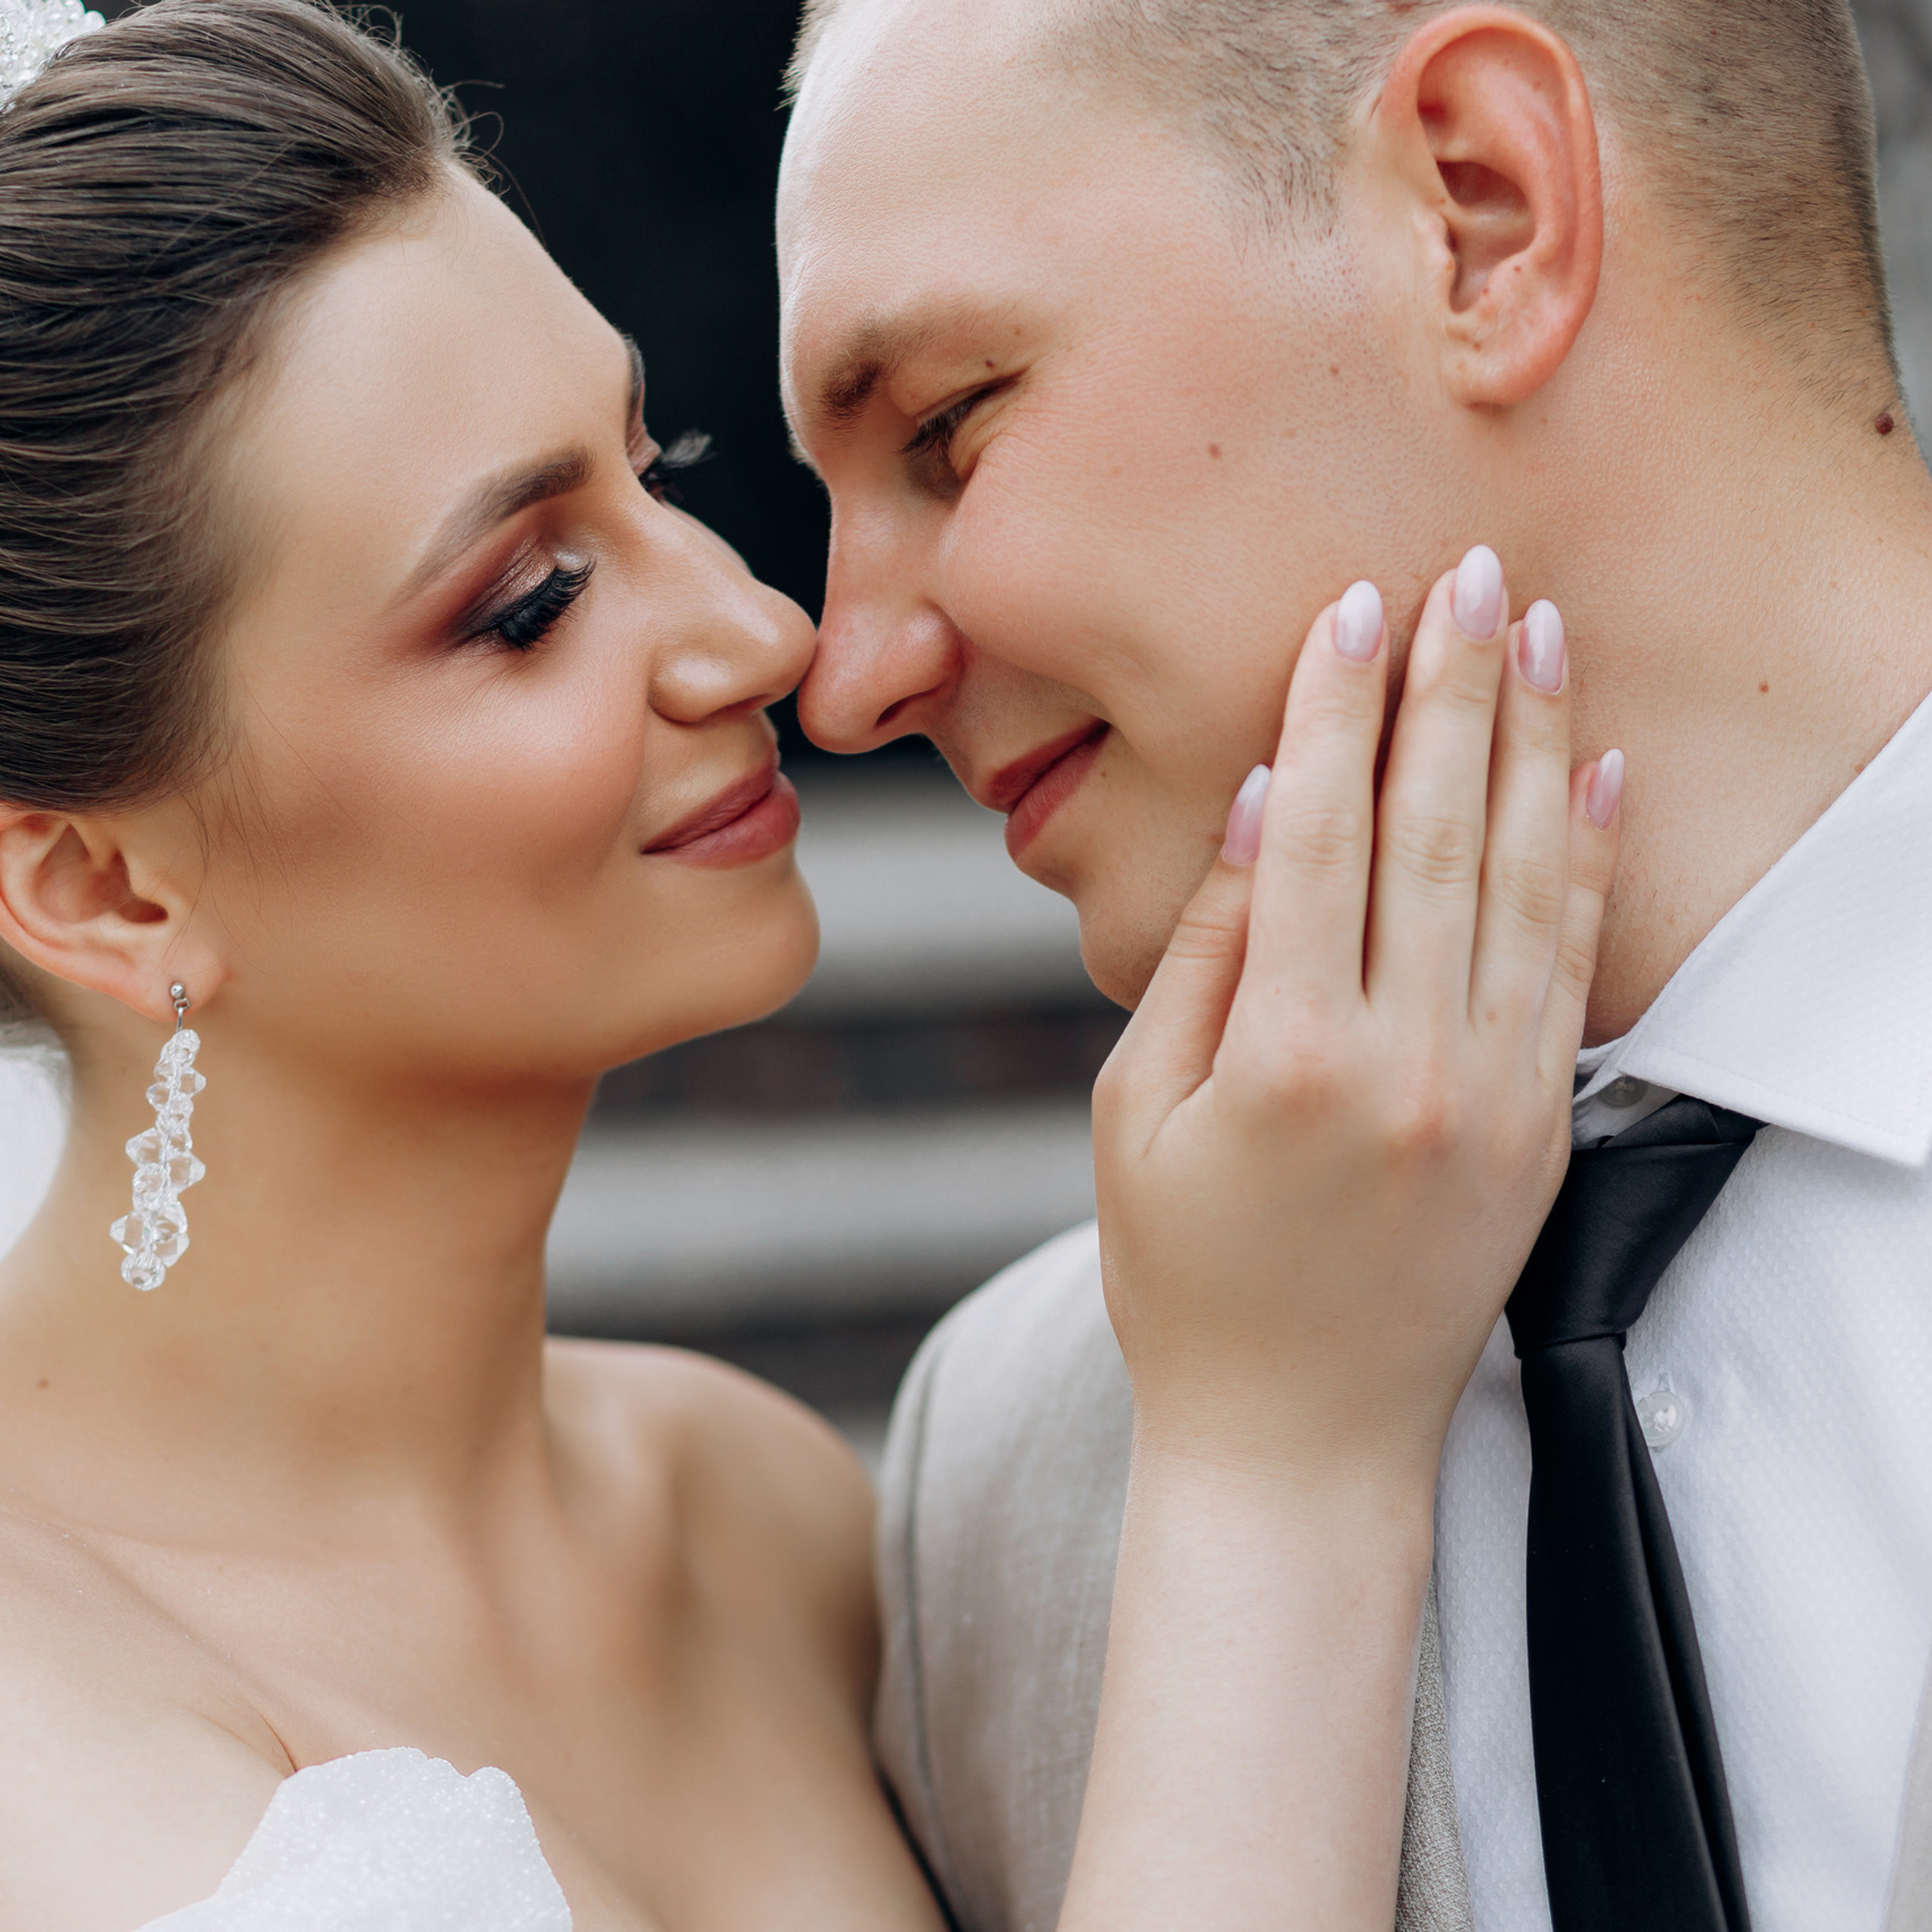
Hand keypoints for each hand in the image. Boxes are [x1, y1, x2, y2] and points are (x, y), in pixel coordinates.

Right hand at [1092, 546, 1619, 1488]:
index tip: (1356, 607)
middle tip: (1469, 574)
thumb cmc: (1185, 1279)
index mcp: (1280, 1055)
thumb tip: (1263, 807)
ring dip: (1531, 744)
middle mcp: (1401, 1063)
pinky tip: (1594, 770)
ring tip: (1539, 631)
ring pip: (1520, 880)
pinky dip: (1586, 860)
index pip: (1319, 836)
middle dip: (1451, 689)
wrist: (1300, 1437)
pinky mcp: (1540, 1127)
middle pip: (1432, 831)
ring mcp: (1488, 1096)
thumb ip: (1201, 954)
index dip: (1336, 710)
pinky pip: (1572, 964)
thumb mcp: (1133, 1116)